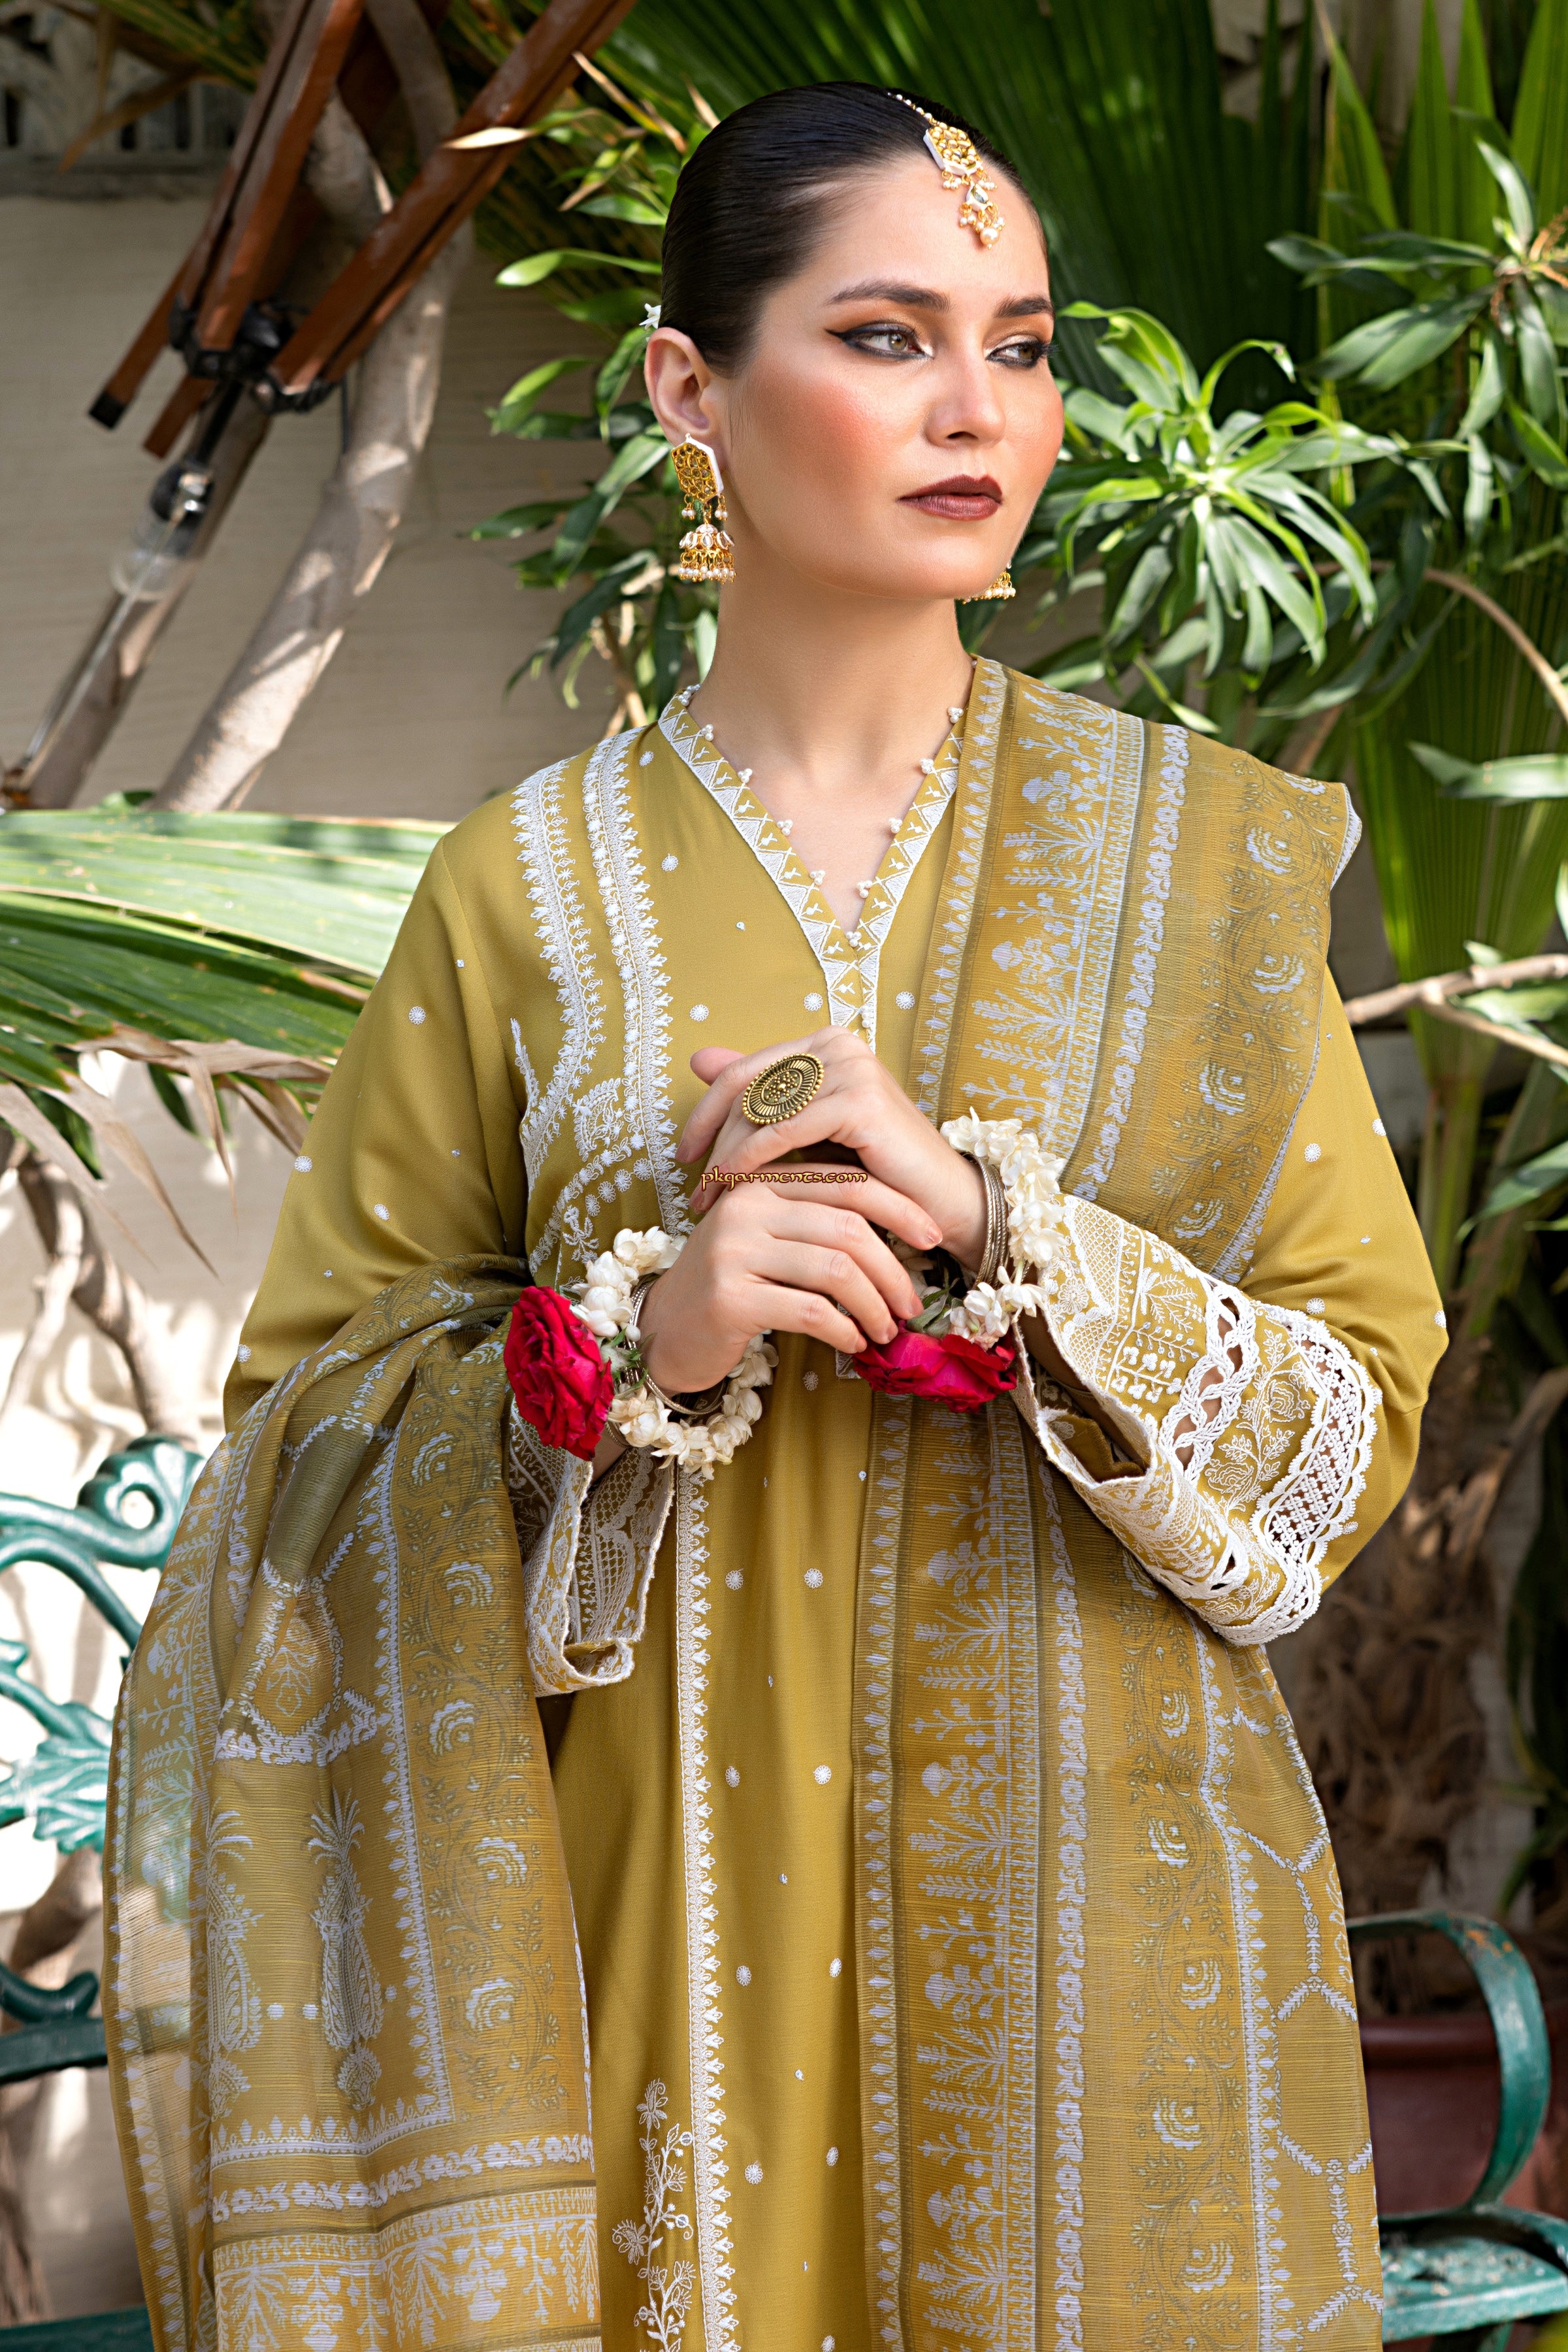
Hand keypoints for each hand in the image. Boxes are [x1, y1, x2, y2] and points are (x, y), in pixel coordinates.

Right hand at [636, 1168, 937, 1396]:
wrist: (663, 1331)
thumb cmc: (730, 1287)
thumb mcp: (769, 1240)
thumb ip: (815, 1221)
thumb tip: (899, 1229)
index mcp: (760, 1182)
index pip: (845, 1182)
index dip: (897, 1208)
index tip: (931, 1236)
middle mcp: (744, 1207)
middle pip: (847, 1226)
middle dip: (892, 1267)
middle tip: (912, 1302)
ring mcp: (734, 1251)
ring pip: (835, 1270)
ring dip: (874, 1305)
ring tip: (887, 1329)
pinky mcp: (730, 1298)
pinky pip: (811, 1310)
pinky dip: (844, 1329)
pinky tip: (853, 1343)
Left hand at [677, 1031, 987, 1268]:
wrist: (937, 1199)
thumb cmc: (875, 1169)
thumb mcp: (809, 1130)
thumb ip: (761, 1096)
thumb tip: (697, 1059)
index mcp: (826, 1042)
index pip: (745, 1070)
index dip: (706, 1111)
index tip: (683, 1154)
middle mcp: (839, 1044)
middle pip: (747, 1087)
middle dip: (712, 1140)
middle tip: (693, 1187)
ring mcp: (851, 1067)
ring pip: (761, 1110)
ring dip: (727, 1156)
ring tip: (708, 1196)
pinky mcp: (859, 1100)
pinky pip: (784, 1130)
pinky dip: (752, 1158)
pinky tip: (733, 1183)